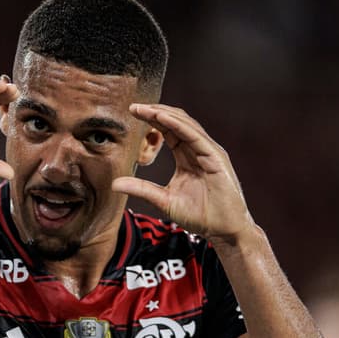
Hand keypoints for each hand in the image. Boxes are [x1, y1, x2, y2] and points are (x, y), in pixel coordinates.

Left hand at [112, 103, 254, 243]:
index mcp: (188, 156)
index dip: (152, 120)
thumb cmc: (200, 216)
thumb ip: (141, 189)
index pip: (168, 131)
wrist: (224, 231)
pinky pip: (195, 136)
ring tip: (144, 109)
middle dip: (155, 112)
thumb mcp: (164, 200)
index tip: (132, 112)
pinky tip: (162, 118)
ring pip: (186, 125)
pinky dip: (178, 125)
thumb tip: (115, 184)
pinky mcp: (216, 158)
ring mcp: (209, 152)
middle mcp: (199, 150)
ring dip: (164, 114)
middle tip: (134, 106)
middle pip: (176, 122)